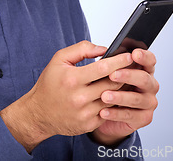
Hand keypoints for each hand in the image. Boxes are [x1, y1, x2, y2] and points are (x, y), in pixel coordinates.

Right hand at [0, 41, 132, 151]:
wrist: (39, 112)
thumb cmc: (50, 83)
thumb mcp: (59, 59)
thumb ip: (81, 49)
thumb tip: (103, 49)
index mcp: (72, 78)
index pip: (103, 68)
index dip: (119, 61)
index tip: (130, 55)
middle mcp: (79, 97)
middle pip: (112, 84)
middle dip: (125, 74)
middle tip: (133, 66)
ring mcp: (85, 113)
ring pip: (113, 99)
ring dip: (121, 89)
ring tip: (127, 79)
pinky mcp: (89, 124)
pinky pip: (108, 112)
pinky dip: (112, 103)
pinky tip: (116, 95)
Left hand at [91, 48, 158, 144]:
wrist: (99, 111)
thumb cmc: (103, 85)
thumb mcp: (101, 70)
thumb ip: (103, 58)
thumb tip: (101, 50)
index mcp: (142, 69)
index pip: (149, 60)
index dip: (144, 56)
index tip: (134, 54)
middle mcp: (149, 85)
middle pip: (144, 78)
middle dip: (128, 76)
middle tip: (112, 75)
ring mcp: (148, 102)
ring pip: (137, 98)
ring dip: (120, 97)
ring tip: (104, 96)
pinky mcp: (143, 118)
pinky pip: (131, 116)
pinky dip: (116, 114)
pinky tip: (103, 111)